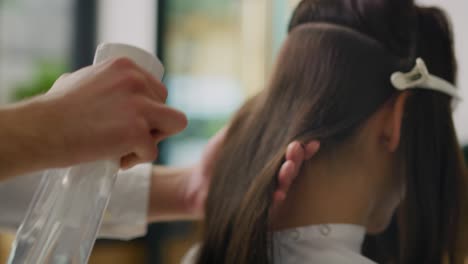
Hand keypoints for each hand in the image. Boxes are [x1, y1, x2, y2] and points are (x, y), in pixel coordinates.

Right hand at [7, 58, 186, 173]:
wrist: (40, 130)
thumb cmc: (54, 108)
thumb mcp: (82, 79)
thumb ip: (104, 82)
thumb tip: (112, 87)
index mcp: (127, 67)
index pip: (158, 90)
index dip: (150, 109)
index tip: (132, 121)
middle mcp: (137, 81)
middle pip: (168, 108)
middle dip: (153, 125)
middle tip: (128, 137)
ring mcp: (140, 107)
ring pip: (176, 124)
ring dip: (155, 138)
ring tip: (130, 148)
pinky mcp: (137, 132)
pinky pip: (153, 152)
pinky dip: (137, 160)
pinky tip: (117, 159)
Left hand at [183, 127, 319, 217]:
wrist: (194, 182)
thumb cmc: (215, 158)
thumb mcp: (230, 135)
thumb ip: (246, 122)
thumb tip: (262, 99)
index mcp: (269, 159)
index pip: (291, 153)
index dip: (304, 147)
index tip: (312, 140)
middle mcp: (271, 176)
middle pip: (292, 168)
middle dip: (297, 158)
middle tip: (297, 147)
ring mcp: (264, 192)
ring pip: (283, 186)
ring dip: (289, 176)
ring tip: (288, 166)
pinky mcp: (254, 208)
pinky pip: (268, 206)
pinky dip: (274, 200)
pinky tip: (279, 193)